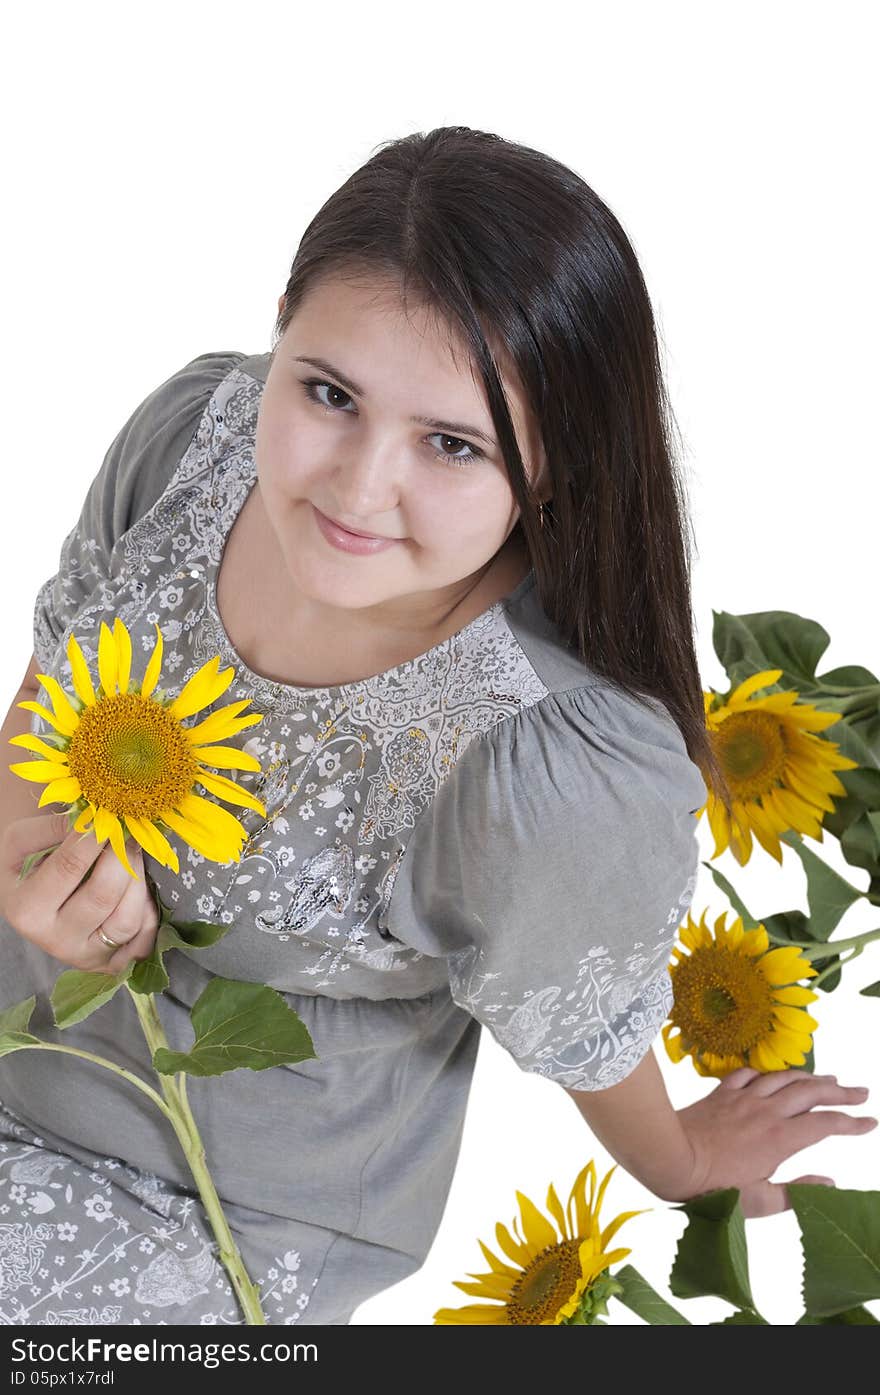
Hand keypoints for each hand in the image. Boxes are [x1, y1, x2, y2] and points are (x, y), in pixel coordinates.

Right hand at [0, 811, 160, 974]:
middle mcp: (55, 941)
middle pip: (103, 895)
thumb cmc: (28, 864)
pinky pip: (144, 940)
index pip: (69, 867)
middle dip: (122, 856)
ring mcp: (86, 957)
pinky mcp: (112, 964)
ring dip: (138, 882)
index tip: (111, 816)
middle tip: (128, 833)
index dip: (96, 837)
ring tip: (132, 857)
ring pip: (127, 920)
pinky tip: (137, 891)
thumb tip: (97, 822)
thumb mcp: (22, 841)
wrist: (32, 898)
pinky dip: (149, 913)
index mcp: (27, 910)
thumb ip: (56, 828)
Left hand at [673, 1066, 876, 1217]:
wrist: (670, 1157)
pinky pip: (748, 1074)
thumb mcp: (759, 1203)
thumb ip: (798, 1195)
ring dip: (809, 1076)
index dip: (851, 1123)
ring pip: (783, 1078)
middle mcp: (766, 1111)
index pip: (826, 1124)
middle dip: (840, 1092)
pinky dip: (767, 1073)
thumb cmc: (713, 1187)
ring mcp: (743, 1098)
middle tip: (861, 1093)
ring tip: (827, 1078)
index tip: (870, 1122)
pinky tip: (772, 1075)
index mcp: (780, 1139)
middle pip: (811, 1093)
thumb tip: (831, 1184)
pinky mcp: (721, 1093)